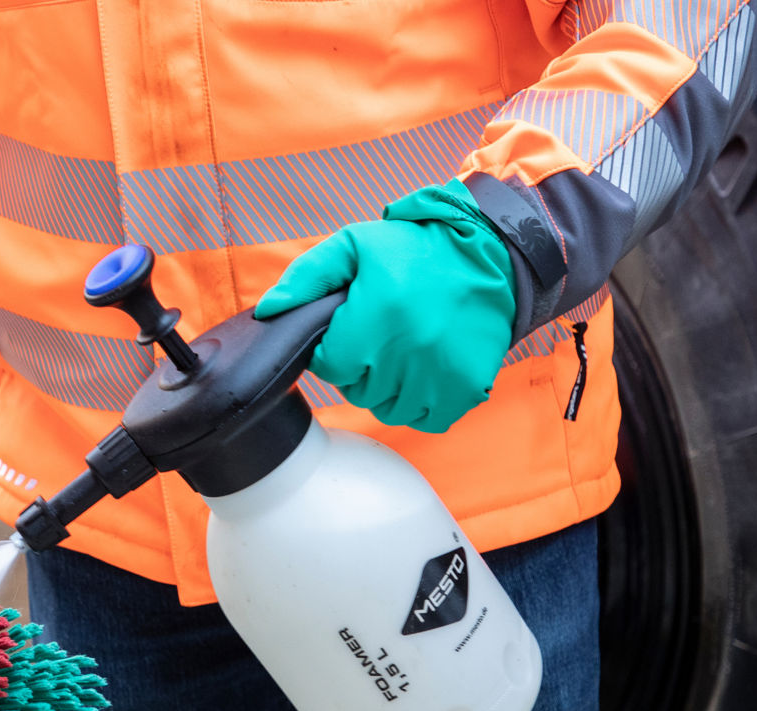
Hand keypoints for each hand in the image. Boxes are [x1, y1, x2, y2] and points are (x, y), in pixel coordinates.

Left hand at [254, 180, 515, 433]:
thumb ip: (306, 277)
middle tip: (379, 338)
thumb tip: (268, 311)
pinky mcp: (466, 388)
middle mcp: (406, 352)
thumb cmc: (414, 250)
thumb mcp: (354, 246)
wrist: (487, 255)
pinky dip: (422, 404)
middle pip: (358, 391)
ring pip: (390, 409)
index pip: (330, 366)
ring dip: (389, 389)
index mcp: (374, 318)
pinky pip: (428, 419)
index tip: (353, 330)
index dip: (336, 348)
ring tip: (401, 354)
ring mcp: (439, 375)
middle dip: (361, 368)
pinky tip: (424, 374)